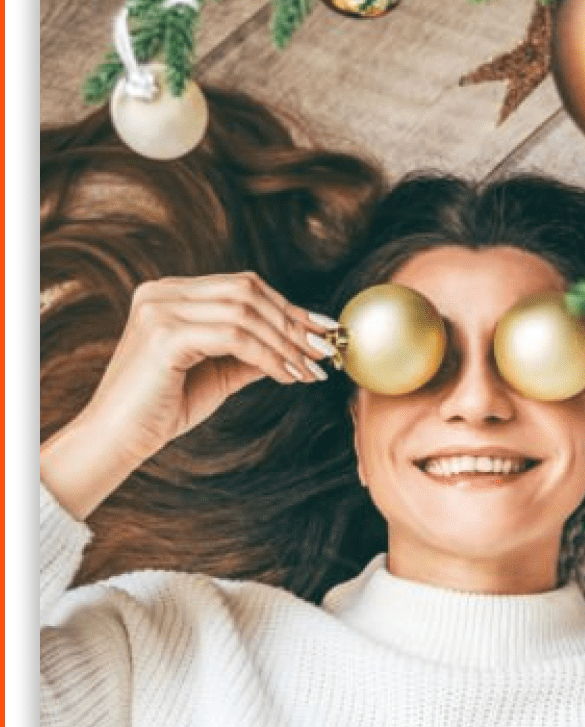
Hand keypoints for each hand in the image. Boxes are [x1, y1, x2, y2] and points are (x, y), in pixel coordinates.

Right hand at [41, 272, 337, 519]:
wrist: (116, 439)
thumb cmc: (162, 410)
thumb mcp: (216, 374)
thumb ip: (250, 355)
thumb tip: (297, 347)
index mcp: (169, 294)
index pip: (241, 287)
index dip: (287, 307)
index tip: (323, 330)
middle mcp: (161, 292)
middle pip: (247, 291)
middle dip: (293, 321)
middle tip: (326, 349)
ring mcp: (160, 309)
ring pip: (245, 313)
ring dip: (286, 342)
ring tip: (311, 368)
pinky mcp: (165, 335)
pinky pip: (235, 337)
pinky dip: (268, 356)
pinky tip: (287, 376)